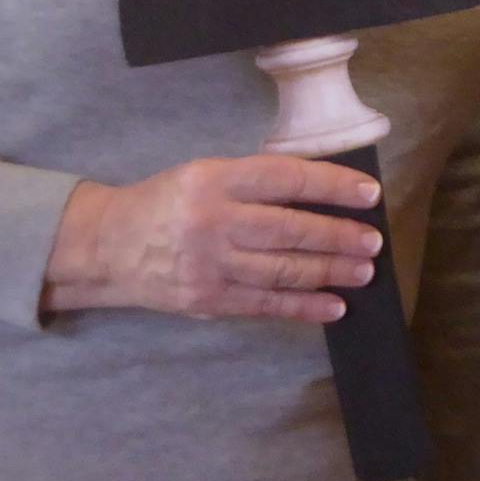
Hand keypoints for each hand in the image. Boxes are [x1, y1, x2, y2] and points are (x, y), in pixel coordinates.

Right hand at [42, 157, 383, 323]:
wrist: (106, 246)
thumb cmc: (167, 203)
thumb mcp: (205, 174)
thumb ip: (255, 182)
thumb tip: (324, 191)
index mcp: (215, 179)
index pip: (287, 179)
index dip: (333, 185)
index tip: (369, 193)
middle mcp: (213, 220)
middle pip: (290, 229)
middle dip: (339, 236)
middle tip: (374, 241)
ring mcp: (209, 264)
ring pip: (282, 270)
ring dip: (330, 272)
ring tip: (363, 271)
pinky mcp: (206, 300)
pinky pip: (264, 305)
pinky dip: (303, 307)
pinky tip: (333, 306)